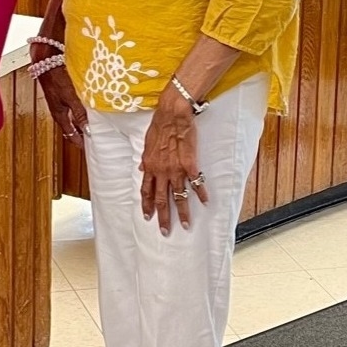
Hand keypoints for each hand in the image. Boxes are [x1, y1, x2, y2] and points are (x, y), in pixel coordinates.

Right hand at [36, 57, 88, 148]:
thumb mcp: (70, 97)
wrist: (46, 60)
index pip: (70, 134)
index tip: (87, 148)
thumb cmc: (56, 77)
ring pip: (72, 116)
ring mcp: (60, 101)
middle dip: (81, 133)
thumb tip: (87, 130)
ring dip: (81, 121)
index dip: (79, 142)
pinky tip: (89, 106)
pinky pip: (73, 107)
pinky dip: (81, 110)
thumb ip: (79, 113)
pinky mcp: (62, 93)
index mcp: (59, 114)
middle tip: (93, 138)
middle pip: (71, 126)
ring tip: (94, 123)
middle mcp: (59, 110)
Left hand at [139, 90, 208, 233]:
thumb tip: (141, 168)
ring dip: (183, 212)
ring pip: (179, 196)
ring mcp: (176, 169)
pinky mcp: (190, 164)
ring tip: (186, 224)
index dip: (147, 206)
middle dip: (163, 217)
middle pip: (161, 199)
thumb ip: (145, 159)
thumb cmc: (159, 125)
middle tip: (165, 231)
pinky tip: (205, 201)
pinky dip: (201, 193)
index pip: (146, 191)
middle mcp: (161, 171)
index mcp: (150, 166)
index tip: (148, 217)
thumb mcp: (146, 143)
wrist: (172, 114)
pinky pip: (196, 182)